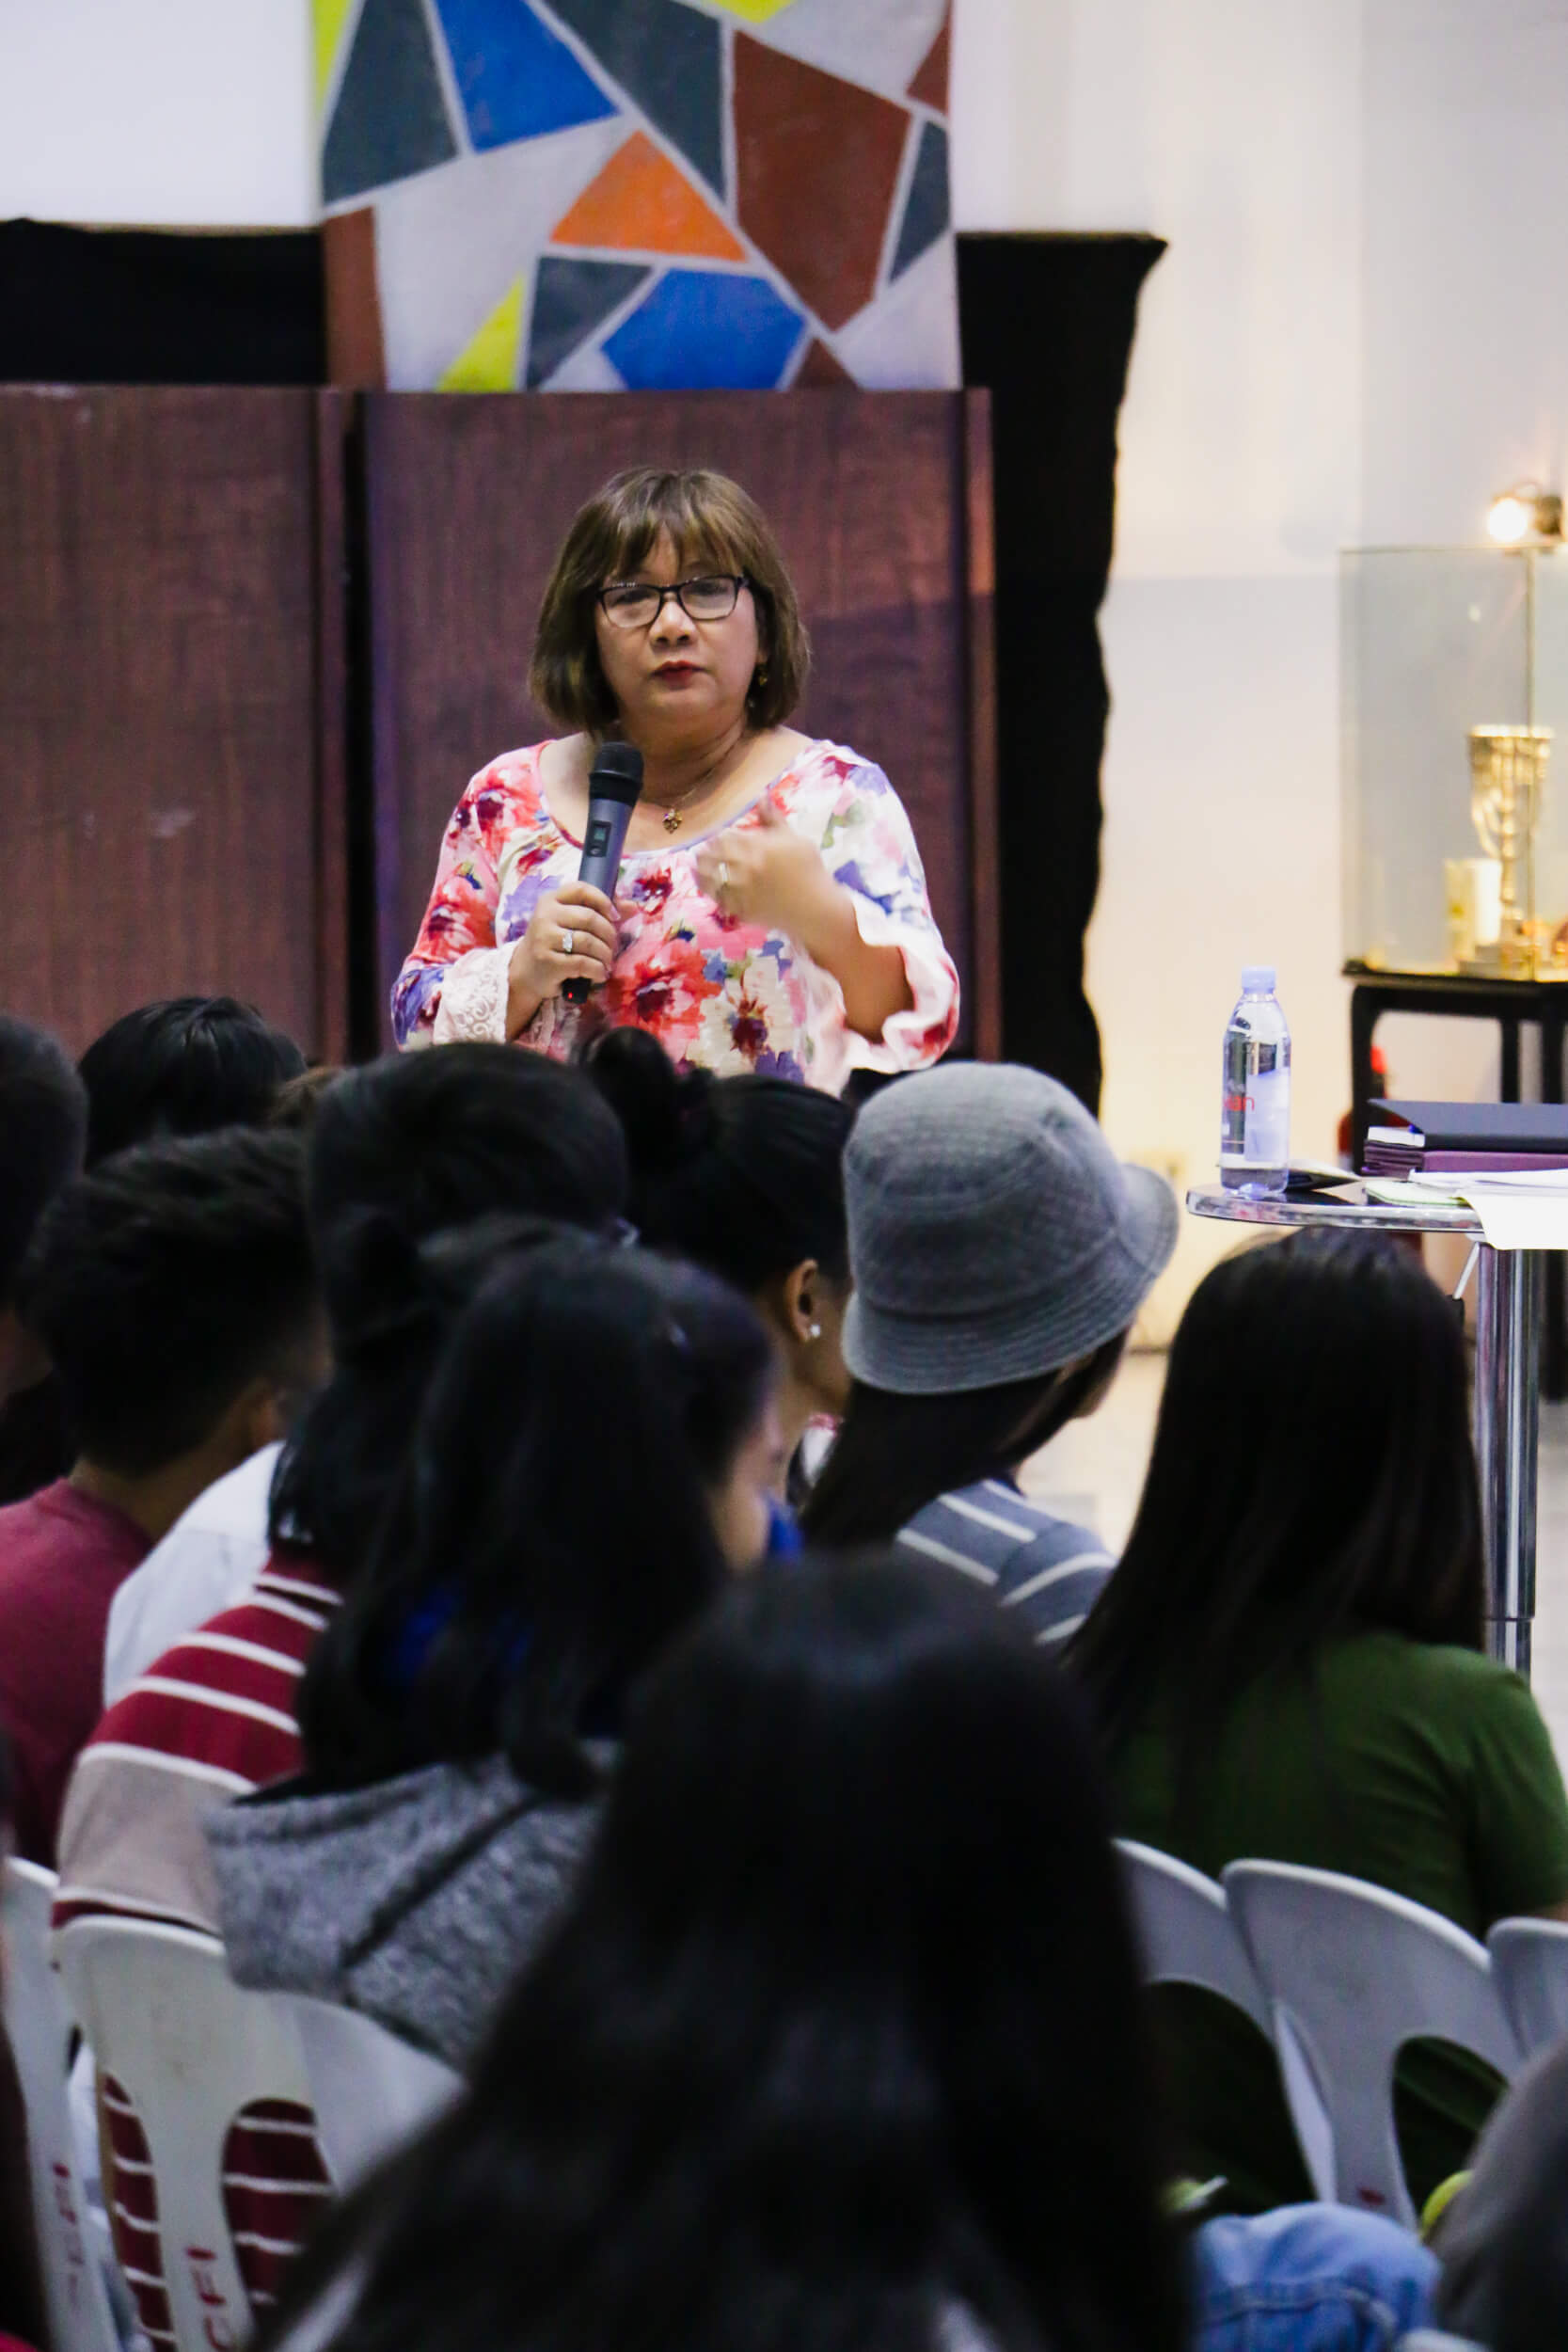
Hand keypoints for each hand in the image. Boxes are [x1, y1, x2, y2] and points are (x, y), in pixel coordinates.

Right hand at [506, 880, 617, 1034]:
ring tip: (607, 962)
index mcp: (551, 900)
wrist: (527, 971)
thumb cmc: (555, 942)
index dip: (603, 900)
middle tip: (613, 947)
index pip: (581, 889)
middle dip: (609, 934)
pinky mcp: (548, 962)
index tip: (615, 916)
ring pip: (589, 942)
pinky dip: (598, 970)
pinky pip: (583, 963)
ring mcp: (544, 938)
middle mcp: (545, 915)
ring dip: (605, 955)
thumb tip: (633, 907)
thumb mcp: (571, 922)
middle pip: (589, 918)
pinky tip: (599, 974)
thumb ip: (600, 911)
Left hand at [694, 795, 838, 947]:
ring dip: (699, 870)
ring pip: (709, 878)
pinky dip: (709, 890)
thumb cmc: (810, 869)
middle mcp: (746, 867)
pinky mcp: (742, 909)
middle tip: (701, 851)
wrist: (816, 908)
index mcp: (758, 846)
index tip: (714, 838)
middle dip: (705, 852)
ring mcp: (742, 890)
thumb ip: (773, 818)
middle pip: (712, 856)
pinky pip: (718, 898)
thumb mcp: (795, 839)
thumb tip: (760, 794)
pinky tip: (705, 885)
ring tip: (695, 866)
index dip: (716, 838)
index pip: (725, 837)